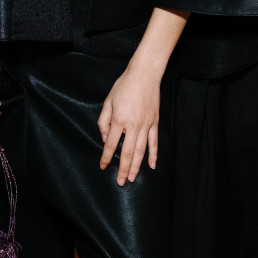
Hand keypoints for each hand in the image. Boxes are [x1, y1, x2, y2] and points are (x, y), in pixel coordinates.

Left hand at [97, 62, 160, 184]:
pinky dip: (153, 155)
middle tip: (121, 182)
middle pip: (127, 152)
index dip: (106, 156)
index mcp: (119, 120)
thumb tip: (105, 138)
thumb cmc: (124, 86)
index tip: (103, 166)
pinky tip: (152, 166)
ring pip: (141, 151)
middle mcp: (133, 125)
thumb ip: (104, 121)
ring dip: (136, 166)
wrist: (144, 75)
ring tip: (132, 178)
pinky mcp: (154, 123)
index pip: (111, 144)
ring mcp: (146, 125)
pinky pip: (154, 142)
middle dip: (123, 168)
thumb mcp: (108, 102)